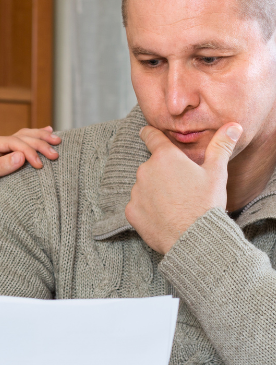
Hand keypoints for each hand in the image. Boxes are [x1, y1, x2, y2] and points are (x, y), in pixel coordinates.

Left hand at [0, 127, 60, 232]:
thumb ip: (0, 167)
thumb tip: (21, 156)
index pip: (13, 142)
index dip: (29, 151)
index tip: (40, 165)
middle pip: (21, 137)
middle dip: (40, 144)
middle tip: (55, 154)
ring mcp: (0, 147)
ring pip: (25, 137)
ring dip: (41, 138)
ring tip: (57, 140)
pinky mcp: (6, 154)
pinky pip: (24, 143)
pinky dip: (36, 139)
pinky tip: (47, 132)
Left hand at [125, 123, 241, 253]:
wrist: (194, 239)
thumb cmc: (206, 204)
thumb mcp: (216, 172)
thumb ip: (221, 146)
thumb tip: (233, 126)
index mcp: (165, 157)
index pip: (152, 137)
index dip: (150, 133)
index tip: (146, 131)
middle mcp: (145, 170)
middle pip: (152, 166)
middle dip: (163, 173)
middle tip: (181, 187)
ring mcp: (136, 191)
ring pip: (145, 186)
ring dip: (155, 192)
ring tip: (175, 205)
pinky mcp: (131, 211)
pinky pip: (138, 206)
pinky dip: (148, 209)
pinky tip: (164, 217)